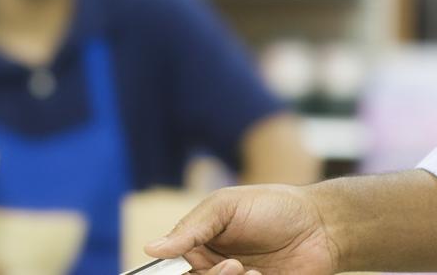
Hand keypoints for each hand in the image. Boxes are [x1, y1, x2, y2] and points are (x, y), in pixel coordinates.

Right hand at [144, 185, 339, 274]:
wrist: (323, 225)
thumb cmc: (272, 206)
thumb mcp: (224, 207)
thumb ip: (189, 229)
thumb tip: (151, 248)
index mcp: (199, 240)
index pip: (171, 263)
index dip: (168, 270)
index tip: (186, 265)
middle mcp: (213, 263)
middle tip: (232, 266)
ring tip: (250, 271)